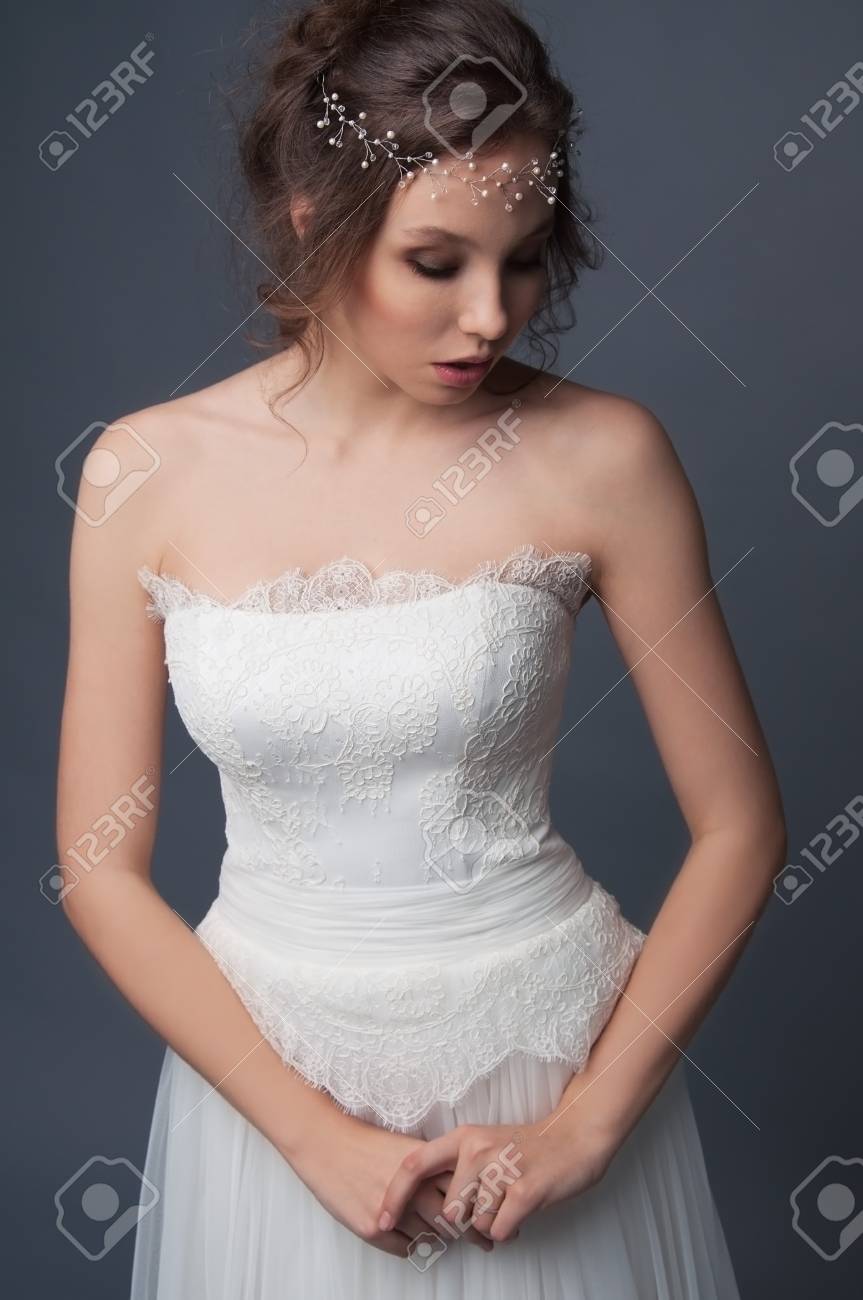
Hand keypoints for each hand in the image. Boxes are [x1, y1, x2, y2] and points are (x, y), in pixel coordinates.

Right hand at [286, 1107, 495, 1258]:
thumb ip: (433, 1165)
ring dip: (441, 1240)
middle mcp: (414, 1187)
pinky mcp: (374, 1228)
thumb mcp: (406, 1147)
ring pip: (432, 1238)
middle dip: (473, 1234)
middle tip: (485, 1243)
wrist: (325, 1143)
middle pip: (455, 1220)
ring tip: (447, 1241)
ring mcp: (394, 1210)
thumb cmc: (365, 1142)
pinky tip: (411, 1238)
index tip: (495, 1217)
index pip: (466, 1190)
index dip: (482, 1207)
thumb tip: (461, 1185)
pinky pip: (406, 1249)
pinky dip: (412, 1246)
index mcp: (425, 1163)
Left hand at [376, 1114, 613, 1243]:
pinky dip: (510, 1229)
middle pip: (449, 1211)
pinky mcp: (524, 1190)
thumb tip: (431, 1205)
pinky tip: (522, 1209)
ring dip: (493, 1223)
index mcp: (463, 1138)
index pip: (414, 1165)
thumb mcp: (485, 1146)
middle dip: (468, 1221)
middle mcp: (476, 1150)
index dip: (394, 1195)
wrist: (575, 1137)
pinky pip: (499, 1232)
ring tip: (510, 1201)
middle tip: (491, 1205)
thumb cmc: (527, 1148)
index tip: (382, 1220)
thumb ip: (457, 1168)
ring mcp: (501, 1168)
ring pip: (477, 1225)